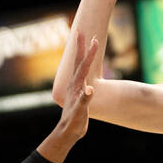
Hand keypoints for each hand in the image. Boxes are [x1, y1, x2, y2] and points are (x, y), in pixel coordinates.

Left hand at [38, 31, 98, 162]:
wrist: (68, 131)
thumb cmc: (73, 122)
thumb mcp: (80, 112)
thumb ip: (85, 100)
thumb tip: (90, 89)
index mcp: (76, 86)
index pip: (83, 65)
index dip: (89, 52)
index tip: (94, 39)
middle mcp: (74, 84)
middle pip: (78, 61)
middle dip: (80, 46)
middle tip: (81, 31)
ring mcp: (76, 87)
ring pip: (79, 66)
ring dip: (82, 54)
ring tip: (85, 44)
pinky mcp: (78, 92)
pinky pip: (82, 75)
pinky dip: (84, 67)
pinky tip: (86, 66)